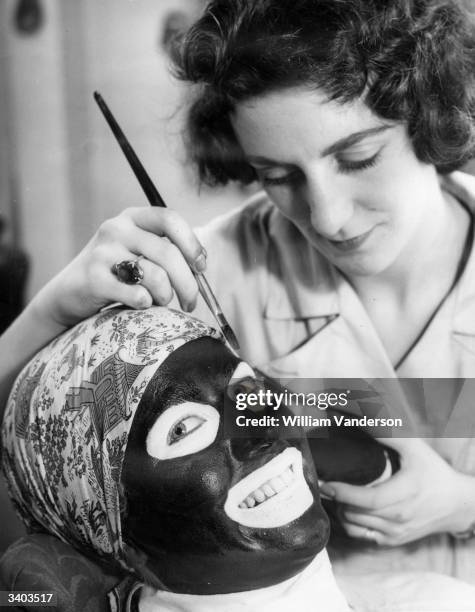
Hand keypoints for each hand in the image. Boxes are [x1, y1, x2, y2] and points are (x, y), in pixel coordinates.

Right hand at [33, 206, 205, 327]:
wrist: (68, 293)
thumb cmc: (114, 274)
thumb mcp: (137, 251)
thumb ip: (166, 251)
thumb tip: (201, 264)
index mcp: (132, 217)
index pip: (170, 219)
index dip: (191, 244)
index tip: (202, 267)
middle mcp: (116, 229)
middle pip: (169, 254)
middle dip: (188, 284)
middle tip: (191, 303)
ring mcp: (103, 252)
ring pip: (156, 276)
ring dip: (166, 296)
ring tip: (159, 302)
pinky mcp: (94, 278)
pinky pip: (137, 294)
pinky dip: (146, 303)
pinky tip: (141, 304)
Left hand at [320, 438, 474, 545]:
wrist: (456, 504)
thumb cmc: (433, 472)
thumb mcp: (415, 448)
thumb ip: (387, 433)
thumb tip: (360, 418)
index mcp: (405, 494)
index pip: (366, 500)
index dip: (342, 492)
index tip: (325, 482)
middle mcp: (399, 517)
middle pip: (355, 513)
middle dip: (335, 498)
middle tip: (323, 483)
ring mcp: (395, 533)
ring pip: (354, 525)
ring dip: (340, 510)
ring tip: (334, 493)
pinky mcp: (393, 541)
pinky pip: (361, 536)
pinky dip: (349, 523)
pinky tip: (346, 508)